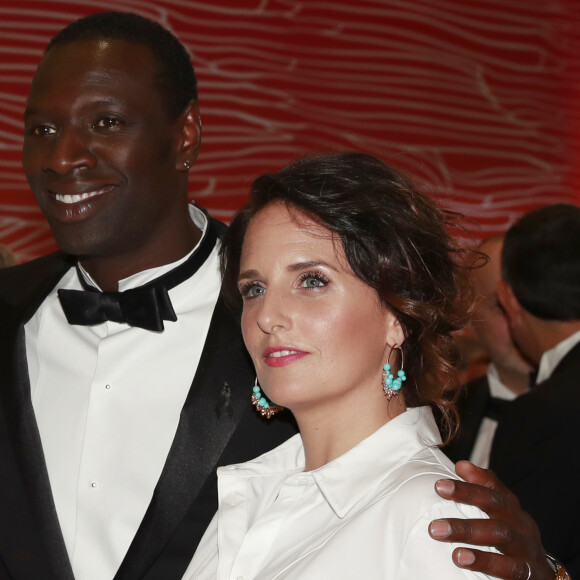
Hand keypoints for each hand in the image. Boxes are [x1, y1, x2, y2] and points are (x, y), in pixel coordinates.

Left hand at [428, 461, 553, 579]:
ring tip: (439, 531)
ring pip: (500, 534)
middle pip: (495, 504)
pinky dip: (484, 562)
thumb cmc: (513, 538)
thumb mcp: (501, 513)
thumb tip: (462, 465)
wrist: (542, 575)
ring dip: (468, 532)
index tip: (440, 484)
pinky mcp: (527, 573)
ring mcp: (525, 548)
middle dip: (465, 498)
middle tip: (435, 505)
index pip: (491, 487)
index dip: (468, 482)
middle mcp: (520, 523)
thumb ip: (482, 488)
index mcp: (510, 507)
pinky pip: (508, 567)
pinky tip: (461, 558)